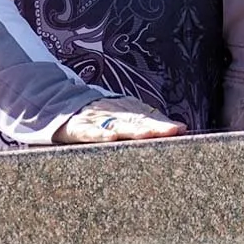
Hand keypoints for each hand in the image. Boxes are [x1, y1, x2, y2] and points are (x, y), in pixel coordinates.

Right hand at [53, 104, 185, 143]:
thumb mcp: (126, 115)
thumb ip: (152, 121)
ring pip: (118, 126)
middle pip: (137, 122)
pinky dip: (100, 134)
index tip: (180, 129)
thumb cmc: (100, 116)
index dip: (163, 124)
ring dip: (133, 130)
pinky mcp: (79, 129)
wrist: (61, 106)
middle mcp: (114, 115)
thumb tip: (182, 127)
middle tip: (172, 132)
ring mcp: (97, 121)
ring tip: (148, 134)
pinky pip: (90, 133)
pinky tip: (111, 138)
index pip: (149, 119)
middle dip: (154, 127)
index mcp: (127, 112)